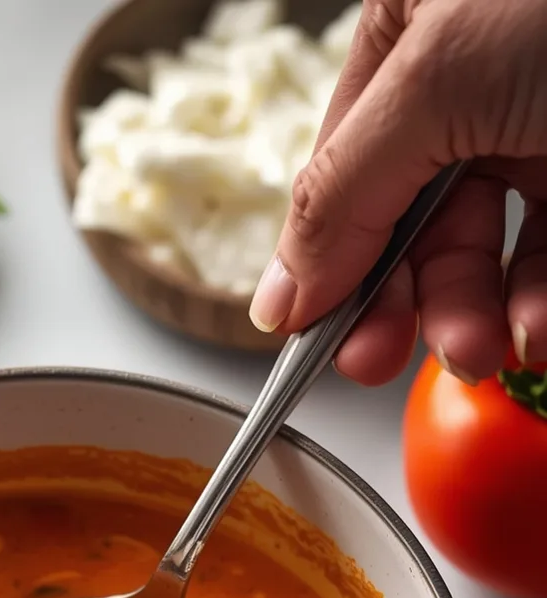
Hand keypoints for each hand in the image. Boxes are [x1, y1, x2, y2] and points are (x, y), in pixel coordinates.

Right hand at [250, 0, 546, 385]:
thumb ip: (343, 192)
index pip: (344, 174)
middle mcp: (475, 83)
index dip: (328, 265)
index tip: (314, 344)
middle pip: (414, 226)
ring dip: (481, 318)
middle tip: (387, 361)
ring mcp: (546, 127)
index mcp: (412, 34)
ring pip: (493, 254)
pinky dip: (546, 309)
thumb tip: (279, 294)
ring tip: (491, 349)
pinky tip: (544, 330)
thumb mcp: (436, 76)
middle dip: (409, 302)